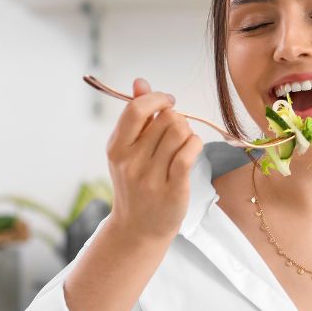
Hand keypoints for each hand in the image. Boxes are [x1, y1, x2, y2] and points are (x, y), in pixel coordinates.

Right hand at [105, 77, 203, 242]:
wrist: (138, 229)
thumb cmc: (136, 184)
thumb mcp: (127, 150)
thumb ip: (136, 115)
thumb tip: (140, 81)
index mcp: (116, 147)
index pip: (137, 109)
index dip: (157, 98)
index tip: (167, 102)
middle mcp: (131, 161)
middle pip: (166, 118)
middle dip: (177, 119)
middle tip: (176, 132)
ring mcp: (151, 177)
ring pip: (180, 132)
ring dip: (188, 133)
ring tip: (182, 145)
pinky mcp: (173, 189)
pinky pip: (189, 152)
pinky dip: (195, 145)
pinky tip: (191, 150)